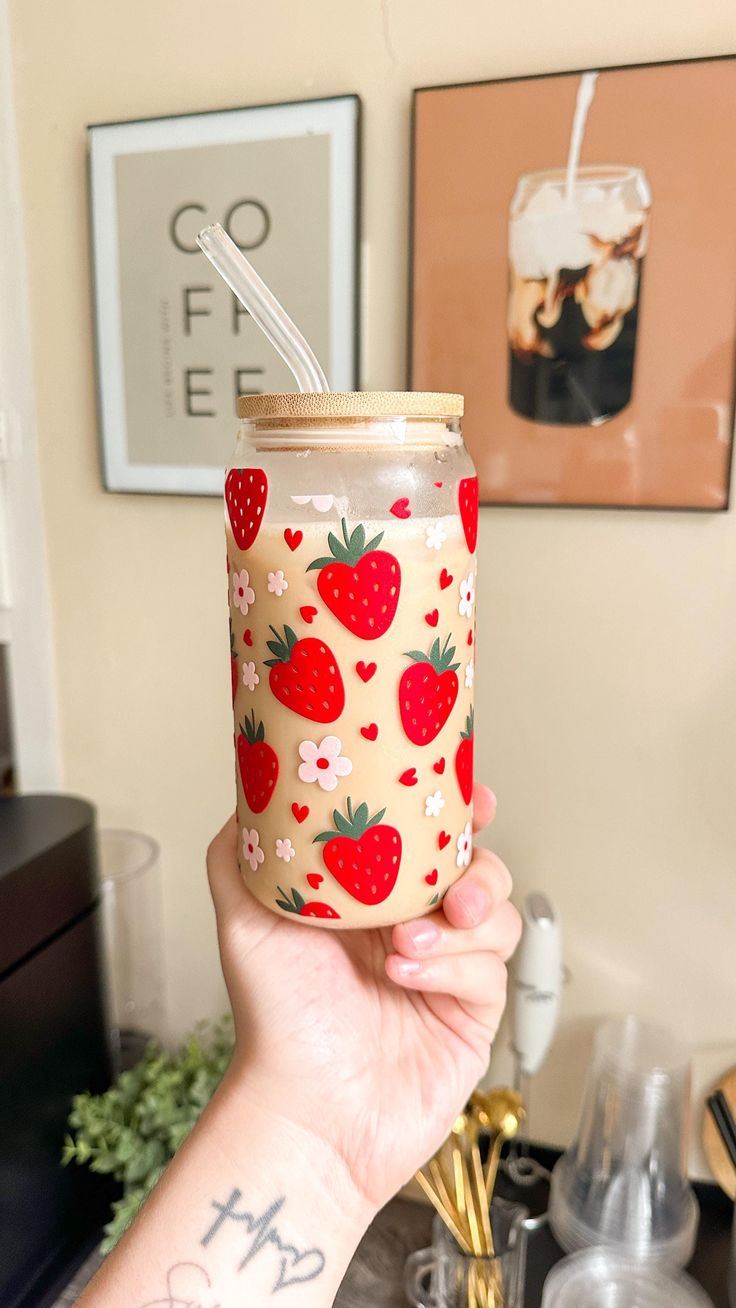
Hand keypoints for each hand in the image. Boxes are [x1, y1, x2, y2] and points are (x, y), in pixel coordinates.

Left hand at [207, 784, 519, 1213]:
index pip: (433, 839)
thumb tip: (256, 787)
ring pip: (496, 916)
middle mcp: (416, 927)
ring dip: (459, 922)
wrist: (305, 1111)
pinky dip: (452, 965)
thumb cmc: (274, 1017)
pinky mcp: (472, 1014)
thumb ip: (246, 851)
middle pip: (479, 870)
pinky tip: (406, 976)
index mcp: (374, 898)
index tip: (471, 798)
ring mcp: (448, 971)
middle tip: (450, 886)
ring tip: (405, 942)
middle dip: (476, 869)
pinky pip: (491, 970)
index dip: (458, 813)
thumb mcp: (245, 918)